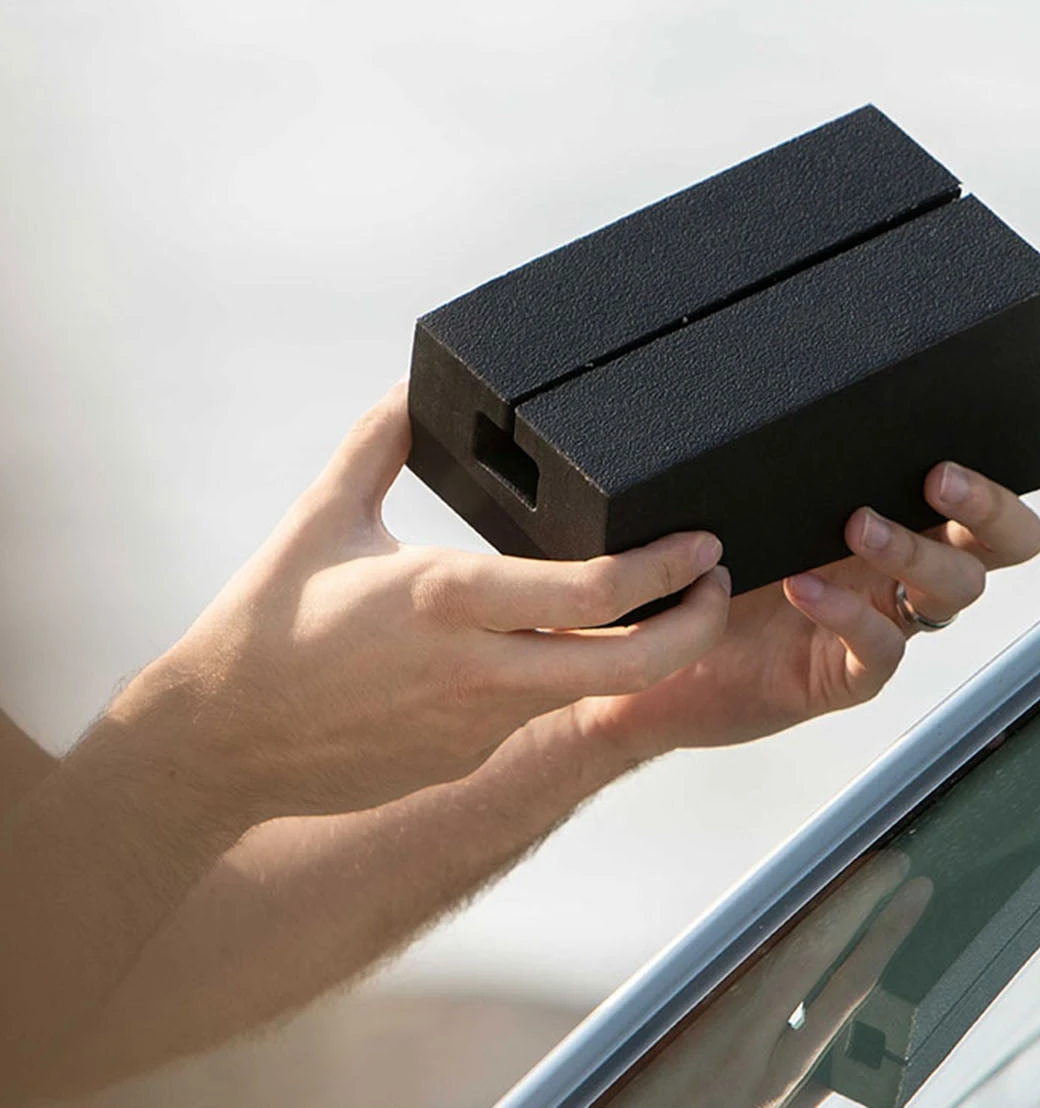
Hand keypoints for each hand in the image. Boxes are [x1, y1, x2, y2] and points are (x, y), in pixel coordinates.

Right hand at [111, 383, 732, 822]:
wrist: (217, 744)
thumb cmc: (266, 624)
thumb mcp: (322, 516)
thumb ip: (376, 442)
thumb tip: (412, 390)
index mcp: (448, 599)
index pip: (594, 592)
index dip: (667, 568)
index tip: (701, 541)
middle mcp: (477, 670)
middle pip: (632, 665)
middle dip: (696, 625)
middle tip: (717, 581)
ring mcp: (477, 725)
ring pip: (593, 690)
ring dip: (643, 650)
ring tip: (660, 601)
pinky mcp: (466, 755)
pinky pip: (538, 710)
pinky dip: (569, 674)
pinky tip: (564, 642)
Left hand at [573, 429, 1039, 760]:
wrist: (657, 651)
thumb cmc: (711, 565)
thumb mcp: (752, 495)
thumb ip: (790, 454)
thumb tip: (793, 374)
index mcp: (899, 519)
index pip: (979, 487)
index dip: (1017, 451)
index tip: (1035, 403)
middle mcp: (904, 570)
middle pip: (1004, 545)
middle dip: (988, 507)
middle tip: (941, 477)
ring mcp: (882, 621)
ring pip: (951, 593)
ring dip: (913, 551)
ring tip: (858, 524)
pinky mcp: (845, 674)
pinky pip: (878, 652)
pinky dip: (847, 615)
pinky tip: (806, 587)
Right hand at [610, 853, 930, 1107]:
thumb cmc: (632, 1094)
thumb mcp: (661, 1032)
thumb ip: (713, 991)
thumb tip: (766, 944)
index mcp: (734, 1033)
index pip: (812, 949)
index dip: (857, 902)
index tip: (890, 864)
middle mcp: (771, 1070)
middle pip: (847, 988)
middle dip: (889, 931)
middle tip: (920, 885)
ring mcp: (783, 1101)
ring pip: (847, 1031)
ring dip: (875, 979)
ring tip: (897, 935)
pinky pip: (829, 1074)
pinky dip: (849, 1037)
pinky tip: (861, 1016)